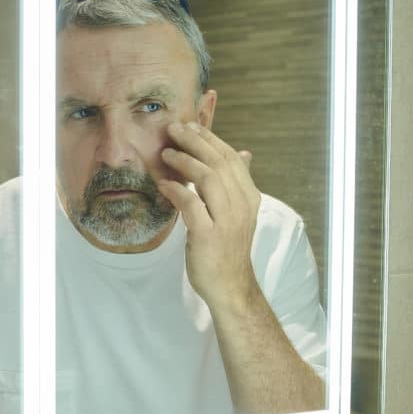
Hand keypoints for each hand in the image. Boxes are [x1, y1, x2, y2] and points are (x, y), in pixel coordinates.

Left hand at [157, 122, 260, 309]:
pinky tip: (163, 184)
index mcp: (249, 197)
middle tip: (173, 129)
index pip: (232, 158)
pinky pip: (191, 204)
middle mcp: (241, 206)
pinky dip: (176, 190)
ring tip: (166, 152)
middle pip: (219, 163)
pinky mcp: (208, 236)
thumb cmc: (229, 249)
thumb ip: (237, 185)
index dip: (210, 139)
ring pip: (208, 178)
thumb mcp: (238, 213)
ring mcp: (226, 221)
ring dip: (185, 161)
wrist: (231, 287)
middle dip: (195, 142)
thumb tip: (244, 154)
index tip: (190, 126)